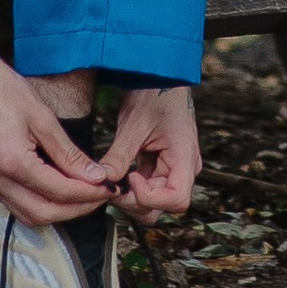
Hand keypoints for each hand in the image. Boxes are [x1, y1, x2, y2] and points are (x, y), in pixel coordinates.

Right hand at [0, 41, 118, 227]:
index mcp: (12, 161)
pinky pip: (16, 203)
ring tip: (84, 195)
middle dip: (77, 209)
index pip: (58, 191)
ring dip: (58, 211)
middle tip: (101, 195)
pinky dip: (40, 204)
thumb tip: (93, 175)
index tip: (107, 188)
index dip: (88, 193)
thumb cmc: (1, 89)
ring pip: (28, 215)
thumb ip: (68, 153)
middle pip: (43, 213)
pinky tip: (58, 191)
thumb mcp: (42, 117)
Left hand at [93, 83, 200, 219]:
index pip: (177, 199)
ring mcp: (174, 170)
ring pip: (155, 202)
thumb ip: (119, 155)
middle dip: (137, 202)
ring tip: (114, 181)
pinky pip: (149, 190)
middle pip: (165, 206)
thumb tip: (102, 180)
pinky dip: (132, 189)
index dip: (150, 197)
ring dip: (133, 198)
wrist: (159, 81)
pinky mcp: (162, 169)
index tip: (131, 178)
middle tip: (113, 186)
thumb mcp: (133, 125)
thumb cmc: (153, 95)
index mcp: (185, 156)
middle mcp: (184, 169)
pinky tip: (118, 176)